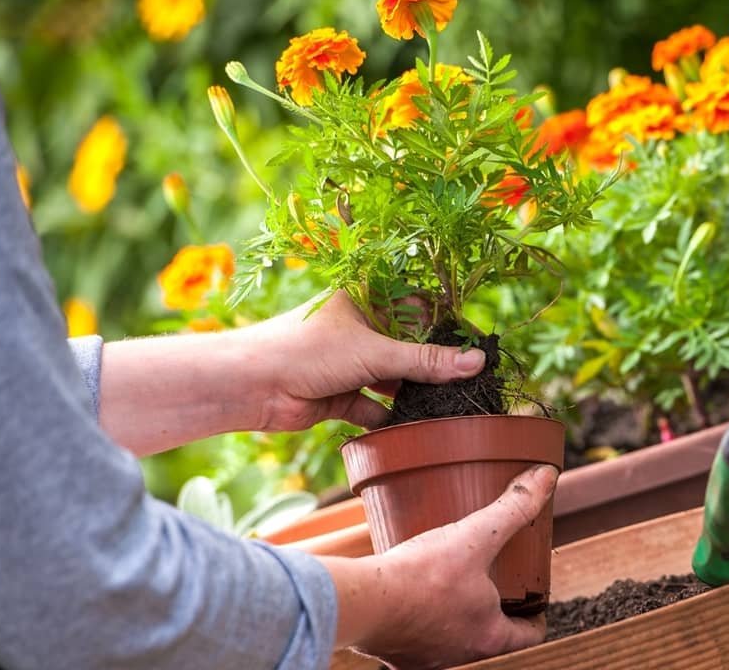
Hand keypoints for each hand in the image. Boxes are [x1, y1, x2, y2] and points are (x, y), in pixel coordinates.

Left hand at [244, 291, 485, 431]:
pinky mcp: (340, 395)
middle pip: (408, 347)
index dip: (445, 326)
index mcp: (366, 300)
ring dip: (413, 395)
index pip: (417, 308)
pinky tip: (412, 429)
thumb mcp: (375, 352)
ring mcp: (349, 363)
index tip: (475, 347)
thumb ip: (427, 361)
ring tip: (446, 408)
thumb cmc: (308, 350)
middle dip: (432, 367)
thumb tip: (476, 363)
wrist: (252, 386)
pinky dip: (390, 419)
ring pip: (393, 379)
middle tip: (467, 382)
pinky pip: (375, 407)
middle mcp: (359, 329)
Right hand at [325, 464, 557, 668]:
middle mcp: (461, 655)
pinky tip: (412, 592)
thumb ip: (513, 506)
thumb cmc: (420, 576)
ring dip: (457, 613)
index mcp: (489, 637)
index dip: (536, 613)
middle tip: (493, 580)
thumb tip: (546, 477)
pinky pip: (416, 636)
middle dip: (495, 609)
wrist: (362, 601)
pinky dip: (421, 615)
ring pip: (453, 637)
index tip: (533, 596)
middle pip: (491, 635)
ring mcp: (426, 658)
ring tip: (453, 581)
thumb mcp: (476, 535)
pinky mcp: (395, 653)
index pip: (529, 634)